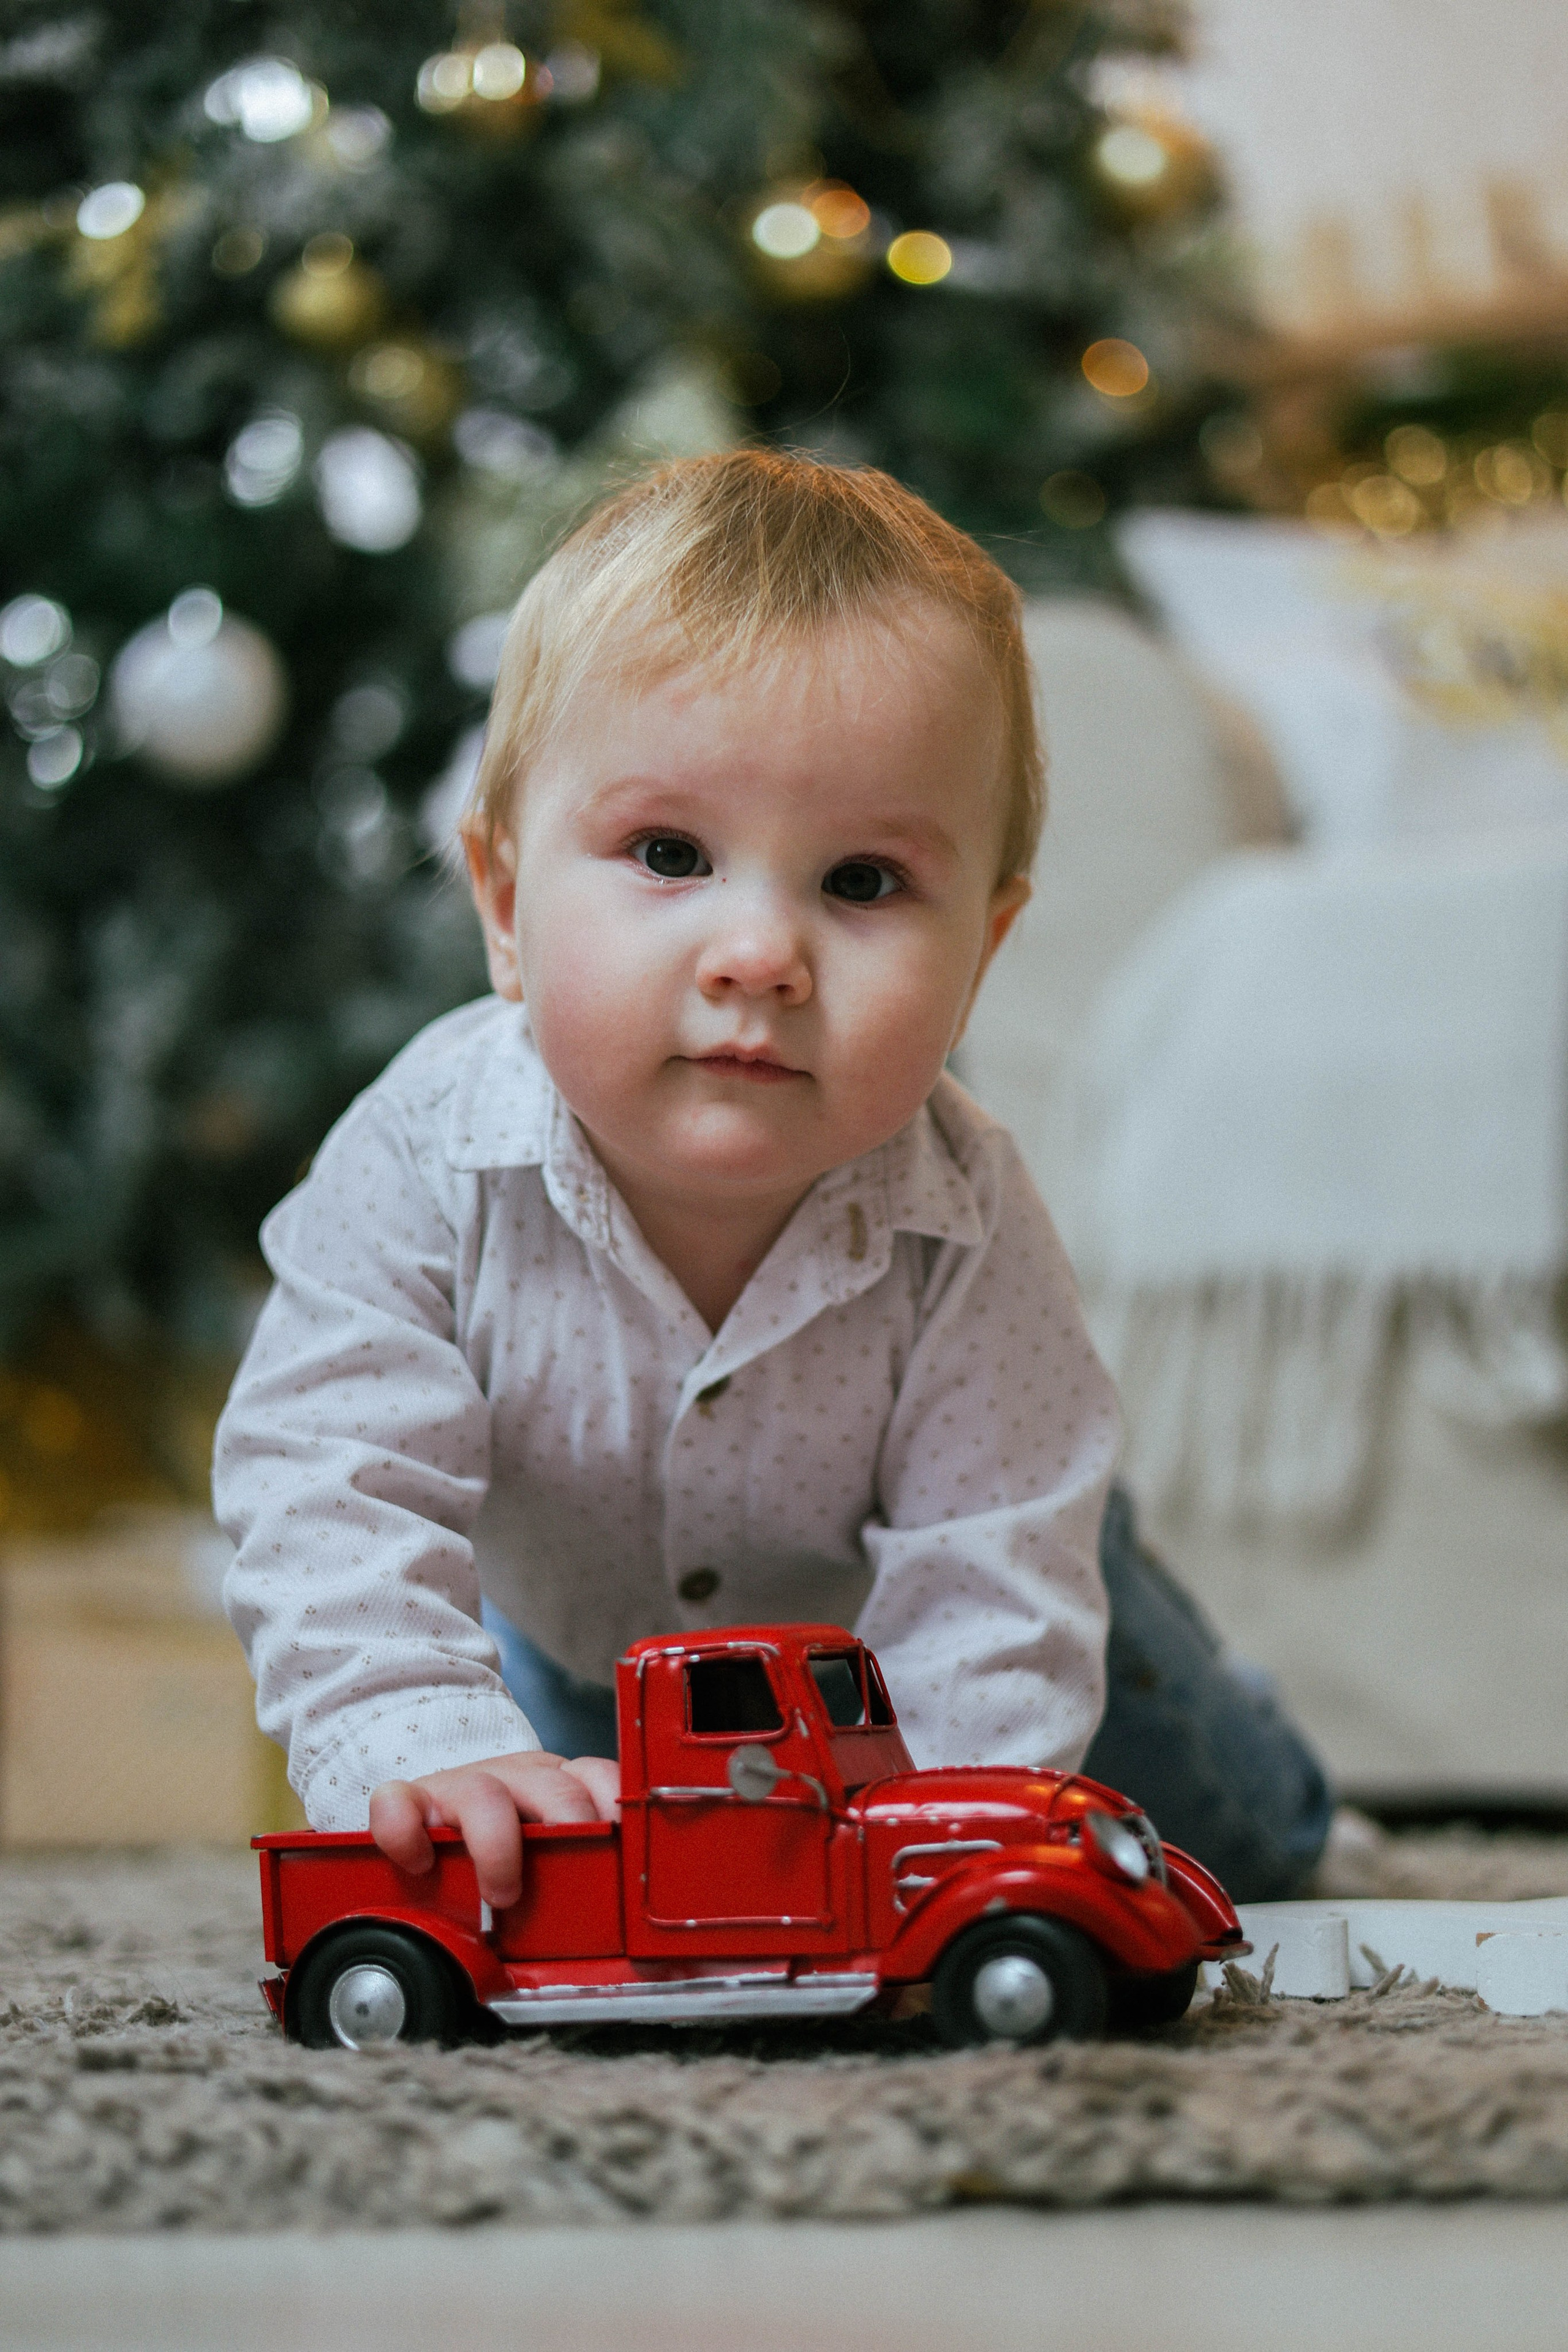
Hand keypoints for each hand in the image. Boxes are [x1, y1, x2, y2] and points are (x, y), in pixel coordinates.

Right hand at [369, 1750, 620, 1909]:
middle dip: (569, 1832)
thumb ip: (587, 1895)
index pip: (599, 1780)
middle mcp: (516, 1780)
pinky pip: (399, 1801)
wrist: (429, 1821)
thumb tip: (645, 1964)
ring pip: (485, 1793)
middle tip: (570, 1884)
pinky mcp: (408, 1801)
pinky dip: (406, 1831)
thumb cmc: (501, 1852)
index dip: (615, 1811)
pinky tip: (419, 1863)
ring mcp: (461, 1786)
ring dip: (499, 1847)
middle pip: (555, 1788)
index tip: (624, 1852)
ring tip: (502, 1896)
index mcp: (558, 1789)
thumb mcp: (551, 1863)